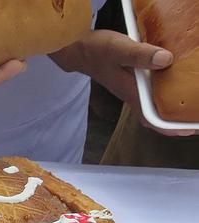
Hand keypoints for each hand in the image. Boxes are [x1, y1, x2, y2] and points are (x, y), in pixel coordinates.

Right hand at [51, 30, 196, 135]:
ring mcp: (130, 89)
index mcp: (130, 91)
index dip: (168, 126)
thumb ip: (140, 55)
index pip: (150, 116)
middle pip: (153, 116)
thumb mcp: (119, 48)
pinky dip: (162, 97)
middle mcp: (131, 94)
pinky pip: (149, 95)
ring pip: (152, 106)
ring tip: (186, 110)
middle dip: (172, 122)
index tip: (187, 130)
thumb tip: (166, 60)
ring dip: (168, 111)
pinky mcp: (130, 81)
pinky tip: (172, 88)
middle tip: (193, 122)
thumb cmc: (96, 50)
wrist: (79, 50)